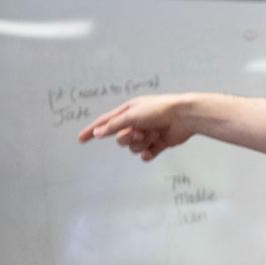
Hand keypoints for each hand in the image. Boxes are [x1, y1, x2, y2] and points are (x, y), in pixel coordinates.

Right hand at [77, 94, 194, 161]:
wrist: (185, 116)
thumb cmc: (160, 110)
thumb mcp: (133, 115)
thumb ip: (114, 125)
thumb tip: (98, 132)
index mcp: (130, 111)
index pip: (106, 122)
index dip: (93, 130)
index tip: (80, 139)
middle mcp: (137, 122)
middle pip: (120, 139)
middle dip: (128, 138)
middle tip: (140, 132)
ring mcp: (148, 133)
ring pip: (133, 147)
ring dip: (141, 143)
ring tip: (153, 135)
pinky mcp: (158, 143)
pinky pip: (145, 154)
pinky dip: (148, 153)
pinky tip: (154, 148)